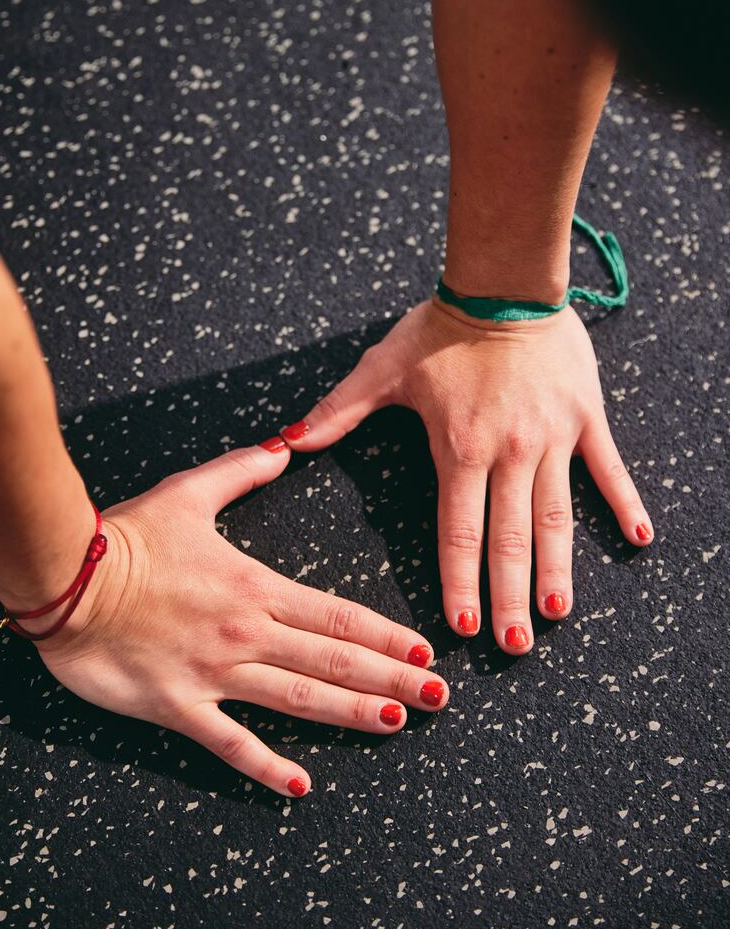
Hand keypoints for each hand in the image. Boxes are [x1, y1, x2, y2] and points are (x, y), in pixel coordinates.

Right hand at [29, 442, 447, 795]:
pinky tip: (300, 785)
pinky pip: (229, 742)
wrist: (64, 578)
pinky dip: (266, 766)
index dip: (385, 636)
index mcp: (256, 587)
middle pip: (333, 662)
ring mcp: (215, 673)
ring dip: (351, 714)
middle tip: (437, 698)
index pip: (337, 616)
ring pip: (298, 700)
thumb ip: (243, 471)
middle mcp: (246, 633)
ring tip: (397, 724)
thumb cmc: (127, 536)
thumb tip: (285, 444)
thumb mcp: (188, 492)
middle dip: (390, 679)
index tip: (422, 651)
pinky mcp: (177, 705)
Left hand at [281, 299, 653, 654]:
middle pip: (510, 540)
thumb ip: (337, 412)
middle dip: (510, 598)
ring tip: (557, 615)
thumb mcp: (383, 368)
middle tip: (513, 646)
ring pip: (557, 518)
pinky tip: (641, 539)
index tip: (463, 626)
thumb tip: (287, 440)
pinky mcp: (586, 418)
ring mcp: (554, 438)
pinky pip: (609, 469)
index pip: (458, 532)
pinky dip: (625, 504)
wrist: (503, 282)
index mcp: (460, 448)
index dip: (460, 582)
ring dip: (558, 570)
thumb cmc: (440, 327)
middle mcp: (510, 453)